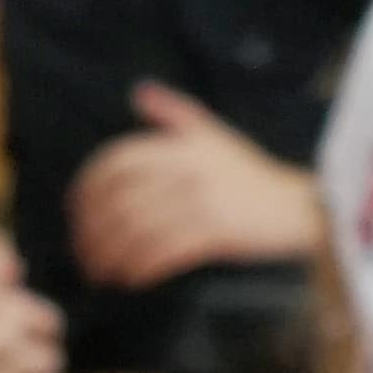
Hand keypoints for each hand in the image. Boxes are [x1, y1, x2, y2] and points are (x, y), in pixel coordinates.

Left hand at [69, 81, 330, 287]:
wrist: (299, 208)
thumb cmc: (252, 176)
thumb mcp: (214, 135)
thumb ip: (174, 113)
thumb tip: (140, 93)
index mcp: (180, 145)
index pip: (117, 162)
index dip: (87, 188)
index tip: (74, 212)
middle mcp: (187, 169)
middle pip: (120, 200)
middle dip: (92, 230)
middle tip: (82, 253)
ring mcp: (203, 201)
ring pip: (137, 230)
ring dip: (111, 256)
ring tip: (100, 272)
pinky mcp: (218, 232)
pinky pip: (165, 253)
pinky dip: (140, 268)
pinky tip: (130, 279)